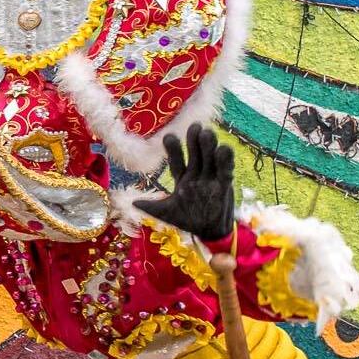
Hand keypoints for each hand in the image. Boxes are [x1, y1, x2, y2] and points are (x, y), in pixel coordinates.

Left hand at [134, 127, 235, 243]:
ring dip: (209, 146)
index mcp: (182, 178)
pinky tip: (224, 149)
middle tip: (194, 126)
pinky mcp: (224, 185)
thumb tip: (132, 202)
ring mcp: (211, 178)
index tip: (169, 136)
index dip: (174, 149)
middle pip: (195, 154)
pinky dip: (225, 160)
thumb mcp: (166, 213)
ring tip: (207, 132)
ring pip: (210, 158)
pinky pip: (225, 170)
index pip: (176, 161)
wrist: (209, 232)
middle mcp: (197, 174)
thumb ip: (151, 207)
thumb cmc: (187, 220)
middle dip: (194, 141)